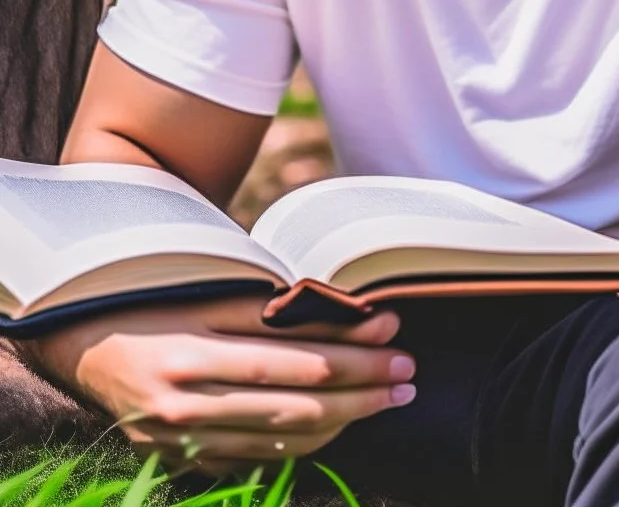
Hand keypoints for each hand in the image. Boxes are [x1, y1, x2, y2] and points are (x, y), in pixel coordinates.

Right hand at [27, 297, 415, 474]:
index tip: (394, 335)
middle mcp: (182, 403)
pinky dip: (301, 444)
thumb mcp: (204, 290)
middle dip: (359, 390)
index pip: (288, 358)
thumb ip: (269, 306)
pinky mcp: (179, 460)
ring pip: (280, 440)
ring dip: (343, 421)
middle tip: (406, 376)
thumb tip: (346, 312)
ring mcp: (179, 440)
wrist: (80, 342)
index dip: (348, 351)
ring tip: (385, 399)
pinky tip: (336, 426)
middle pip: (293, 405)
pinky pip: (255, 460)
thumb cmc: (151, 298)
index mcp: (187, 349)